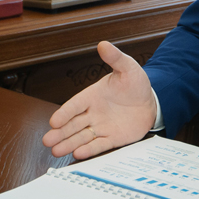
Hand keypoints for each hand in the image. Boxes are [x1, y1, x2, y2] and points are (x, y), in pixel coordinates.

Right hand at [42, 41, 156, 159]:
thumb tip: (103, 44)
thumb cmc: (136, 84)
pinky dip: (89, 150)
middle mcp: (93, 113)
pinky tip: (78, 154)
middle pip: (73, 124)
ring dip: (68, 144)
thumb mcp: (127, 68)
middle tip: (47, 141)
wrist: (151, 101)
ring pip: (81, 137)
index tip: (53, 121)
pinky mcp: (112, 138)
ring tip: (55, 151)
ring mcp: (101, 127)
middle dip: (60, 133)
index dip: (64, 113)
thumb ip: (115, 58)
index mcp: (92, 95)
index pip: (75, 105)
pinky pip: (99, 145)